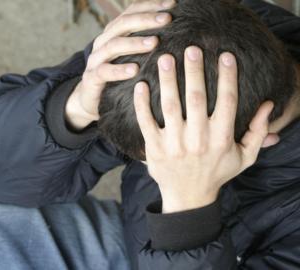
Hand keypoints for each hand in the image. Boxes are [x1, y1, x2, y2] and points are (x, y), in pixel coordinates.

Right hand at [65, 0, 174, 130]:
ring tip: (154, 43)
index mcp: (114, 33)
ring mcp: (95, 60)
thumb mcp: (132, 57)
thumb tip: (178, 30)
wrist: (92, 100)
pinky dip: (119, 70)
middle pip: (122, 24)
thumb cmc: (119, 77)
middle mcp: (103, 42)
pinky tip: (134, 70)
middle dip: (145, 20)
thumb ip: (148, 44)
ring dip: (134, 43)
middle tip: (166, 19)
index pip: (131, 12)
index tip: (172, 4)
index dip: (150, 6)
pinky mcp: (91, 78)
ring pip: (112, 45)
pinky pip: (104, 71)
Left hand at [133, 46, 274, 212]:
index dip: (228, 76)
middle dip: (194, 71)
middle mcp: (198, 139)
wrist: (188, 197)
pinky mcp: (154, 147)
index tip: (225, 55)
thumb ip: (257, 133)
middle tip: (191, 49)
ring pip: (170, 105)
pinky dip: (142, 103)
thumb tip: (268, 105)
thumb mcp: (244, 157)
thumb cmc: (217, 173)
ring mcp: (174, 143)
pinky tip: (141, 85)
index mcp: (221, 138)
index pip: (227, 101)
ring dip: (168, 80)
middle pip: (196, 98)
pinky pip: (146, 121)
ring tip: (166, 58)